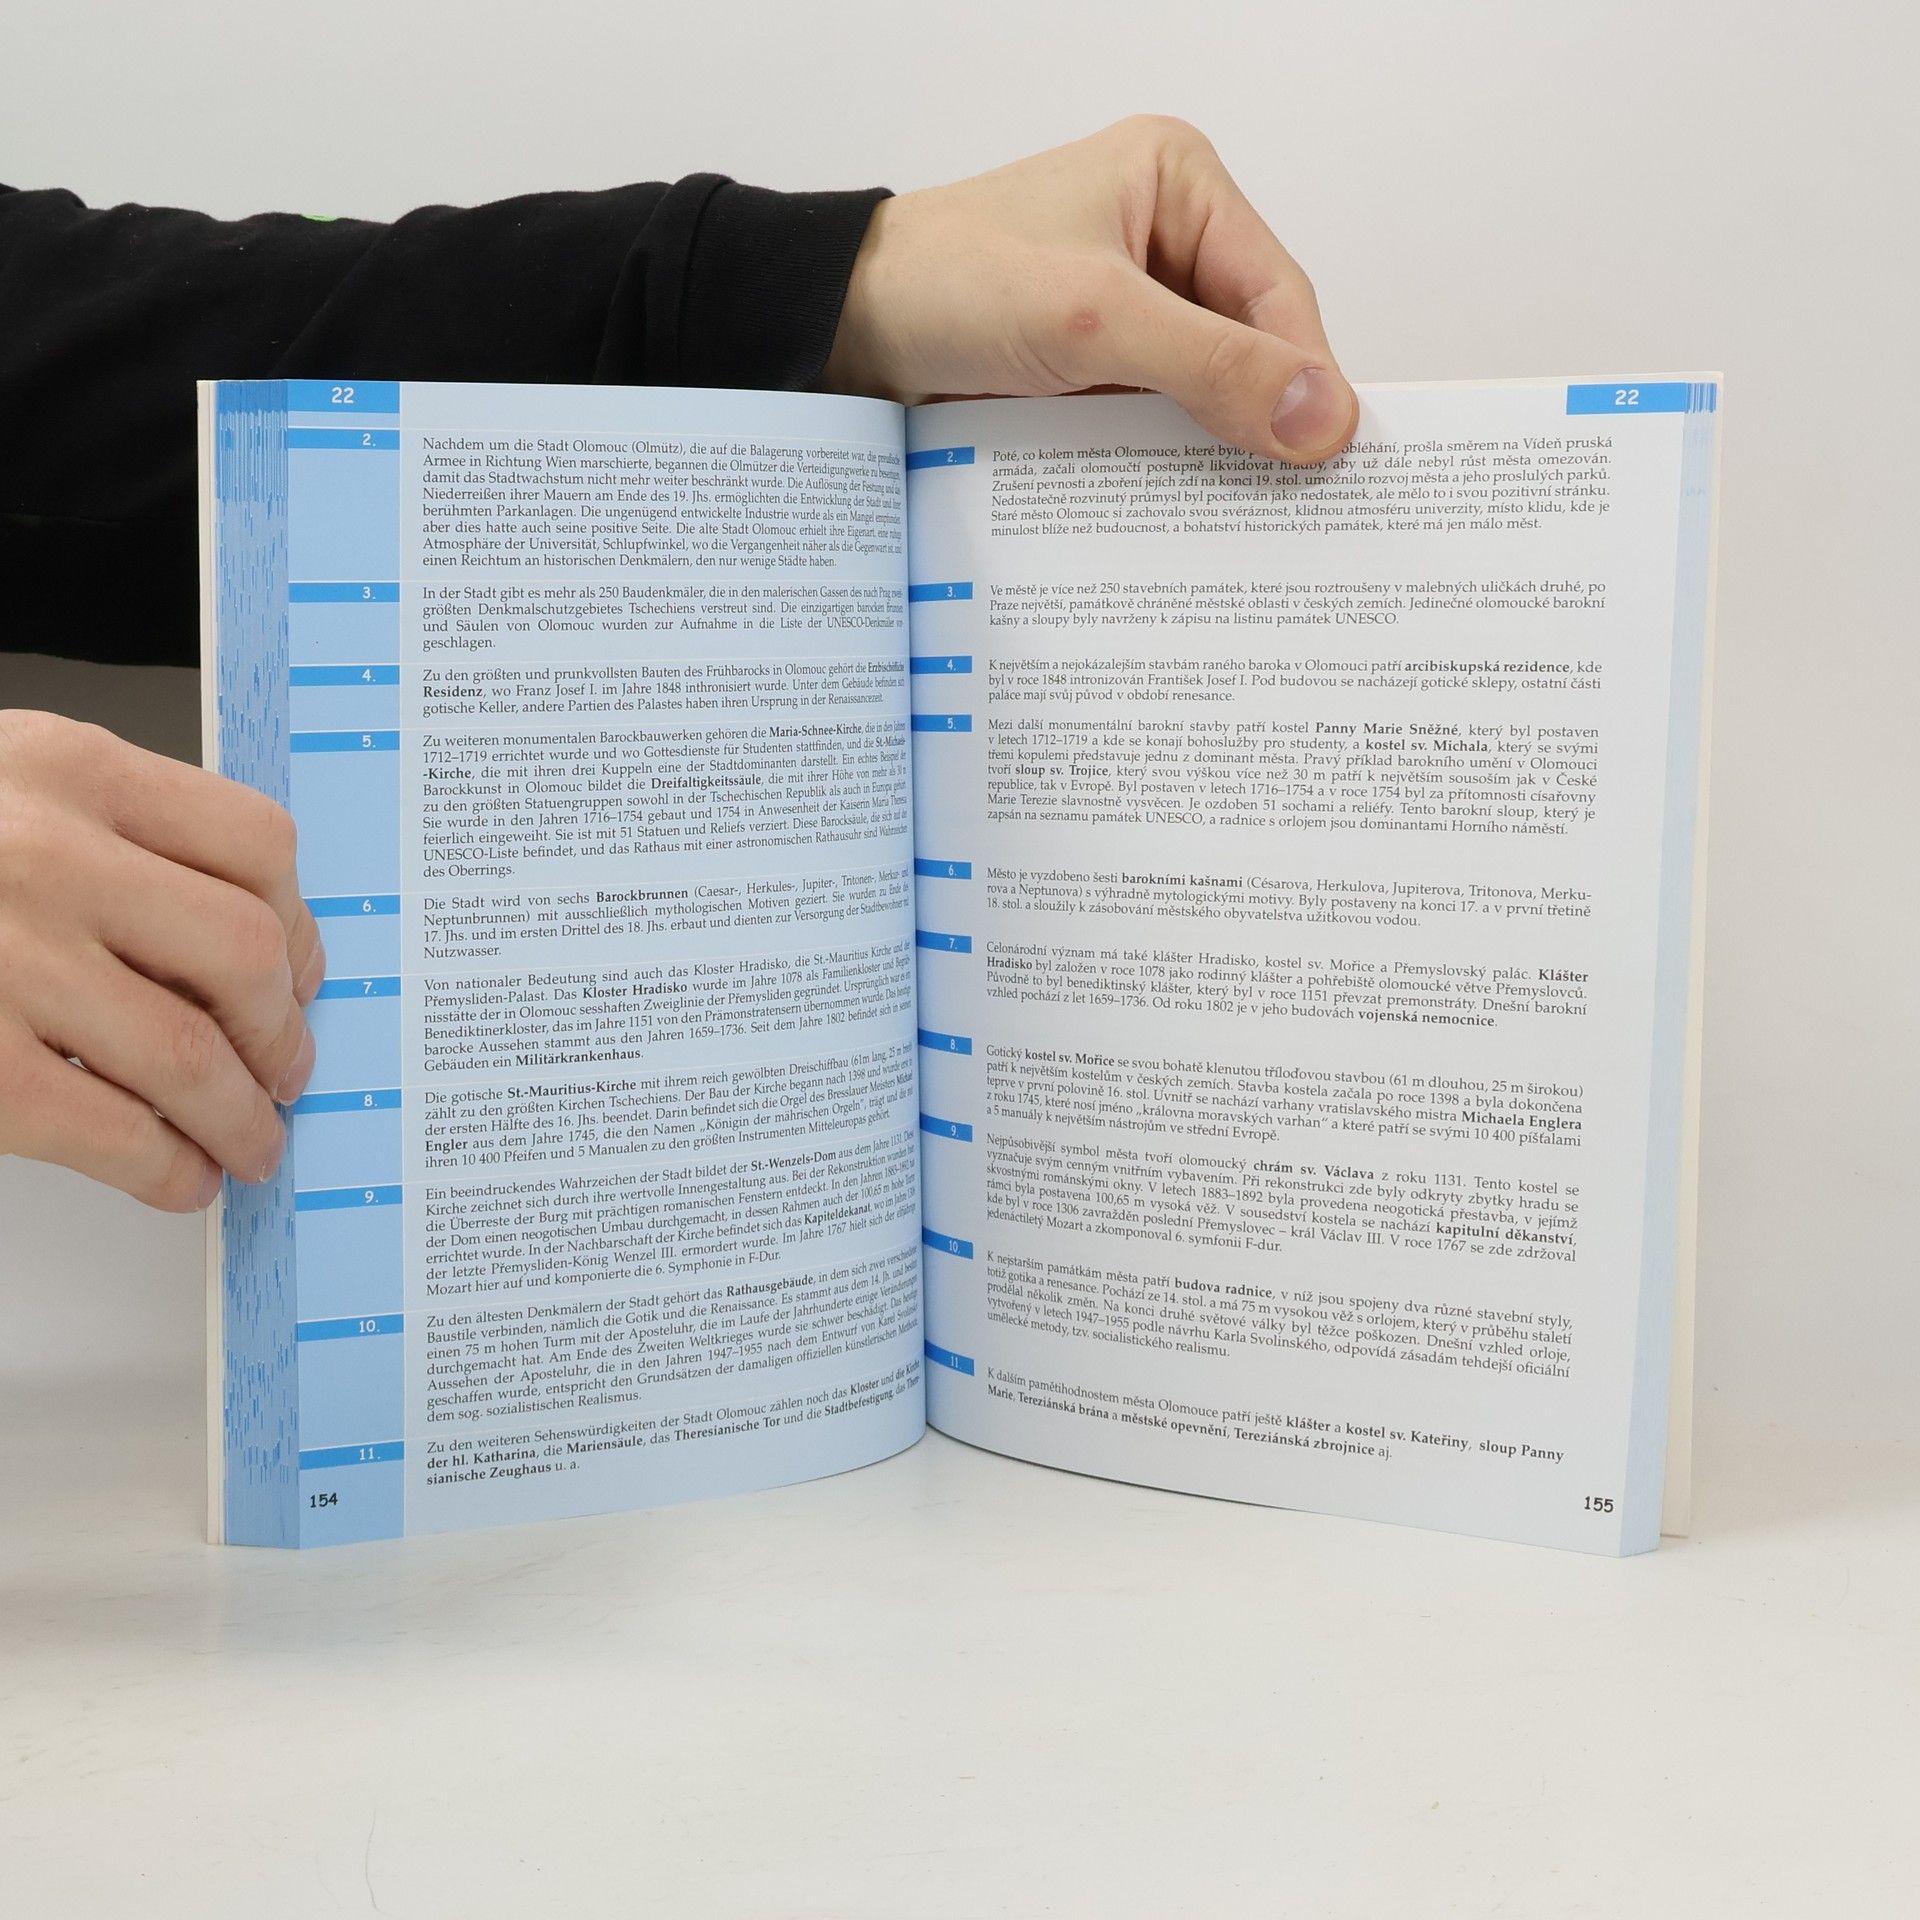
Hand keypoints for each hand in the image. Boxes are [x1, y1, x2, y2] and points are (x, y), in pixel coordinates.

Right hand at [0, 711, 322, 1209]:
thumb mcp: (10, 785)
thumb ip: (118, 833)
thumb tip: (256, 944)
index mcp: (69, 770)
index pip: (255, 843)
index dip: (300, 924)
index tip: (301, 970)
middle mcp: (44, 856)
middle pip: (244, 952)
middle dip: (284, 1029)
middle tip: (288, 1068)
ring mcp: (5, 963)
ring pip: (193, 1055)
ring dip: (244, 1115)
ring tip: (252, 1140)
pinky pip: (113, 1131)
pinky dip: (170, 1168)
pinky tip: (181, 1176)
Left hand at [824, 115, 1357, 462]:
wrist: (843, 329)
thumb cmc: (949, 283)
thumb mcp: (1094, 321)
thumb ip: (1210, 366)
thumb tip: (1320, 416)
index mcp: (1177, 183)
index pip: (1275, 290)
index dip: (1308, 374)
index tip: (1330, 455)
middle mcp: (1162, 236)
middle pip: (1248, 343)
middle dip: (1264, 416)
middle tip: (1300, 504)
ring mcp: (1128, 306)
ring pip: (1206, 389)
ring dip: (1216, 449)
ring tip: (1248, 520)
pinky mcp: (1094, 365)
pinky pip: (1157, 418)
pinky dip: (1168, 462)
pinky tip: (1181, 510)